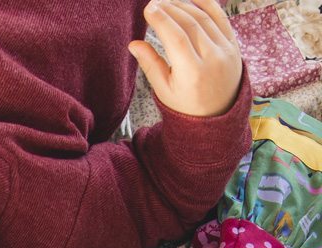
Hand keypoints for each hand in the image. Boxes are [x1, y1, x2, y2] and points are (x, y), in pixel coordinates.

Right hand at [130, 0, 242, 117]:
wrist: (218, 115)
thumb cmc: (186, 105)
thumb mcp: (164, 91)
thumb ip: (150, 65)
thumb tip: (134, 44)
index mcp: (192, 73)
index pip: (175, 38)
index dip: (161, 20)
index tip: (148, 9)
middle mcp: (212, 59)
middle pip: (190, 24)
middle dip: (170, 9)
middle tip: (155, 3)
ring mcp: (226, 50)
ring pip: (204, 18)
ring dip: (185, 5)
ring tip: (168, 2)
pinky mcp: (233, 44)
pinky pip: (221, 17)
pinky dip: (207, 4)